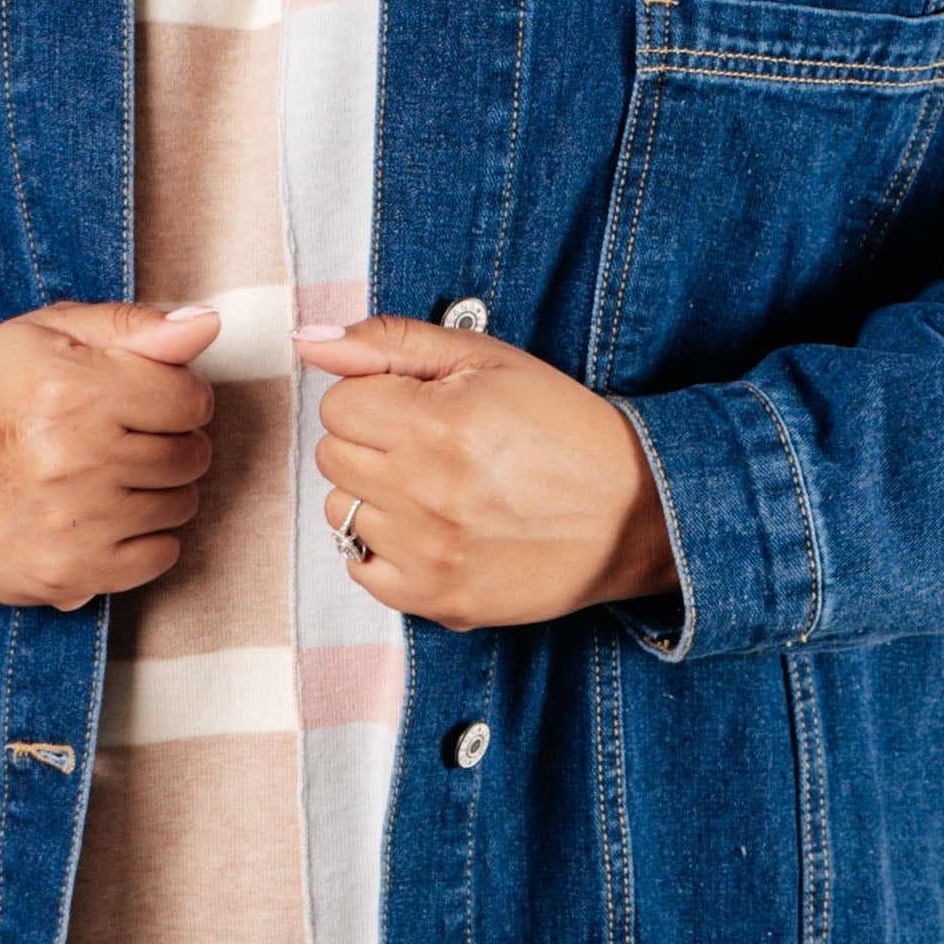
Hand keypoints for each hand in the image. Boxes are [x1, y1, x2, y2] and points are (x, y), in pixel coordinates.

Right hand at [0, 301, 220, 609]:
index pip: (190, 399)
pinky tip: (110, 515)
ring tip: (112, 475)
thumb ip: (132, 327)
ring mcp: (76, 523)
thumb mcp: (46, 335)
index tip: (147, 398)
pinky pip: (160, 556)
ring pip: (181, 505)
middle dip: (170, 441)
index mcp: (72, 389)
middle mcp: (76, 458)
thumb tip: (208, 325)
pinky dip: (147, 537)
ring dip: (160, 489)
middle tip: (124, 437)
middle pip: (190, 454)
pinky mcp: (73, 573)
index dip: (177, 394)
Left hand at [295, 315, 674, 631]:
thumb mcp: (487, 360)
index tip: (419, 405)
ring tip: (437, 489)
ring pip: (340, 511)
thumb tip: (308, 343)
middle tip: (432, 444)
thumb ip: (390, 344)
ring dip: (376, 496)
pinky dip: (384, 549)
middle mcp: (425, 494)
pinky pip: (359, 569)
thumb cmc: (565, 429)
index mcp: (436, 424)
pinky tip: (431, 531)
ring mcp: (428, 554)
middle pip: (333, 456)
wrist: (635, 513)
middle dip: (373, 441)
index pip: (338, 404)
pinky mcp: (437, 600)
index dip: (376, 396)